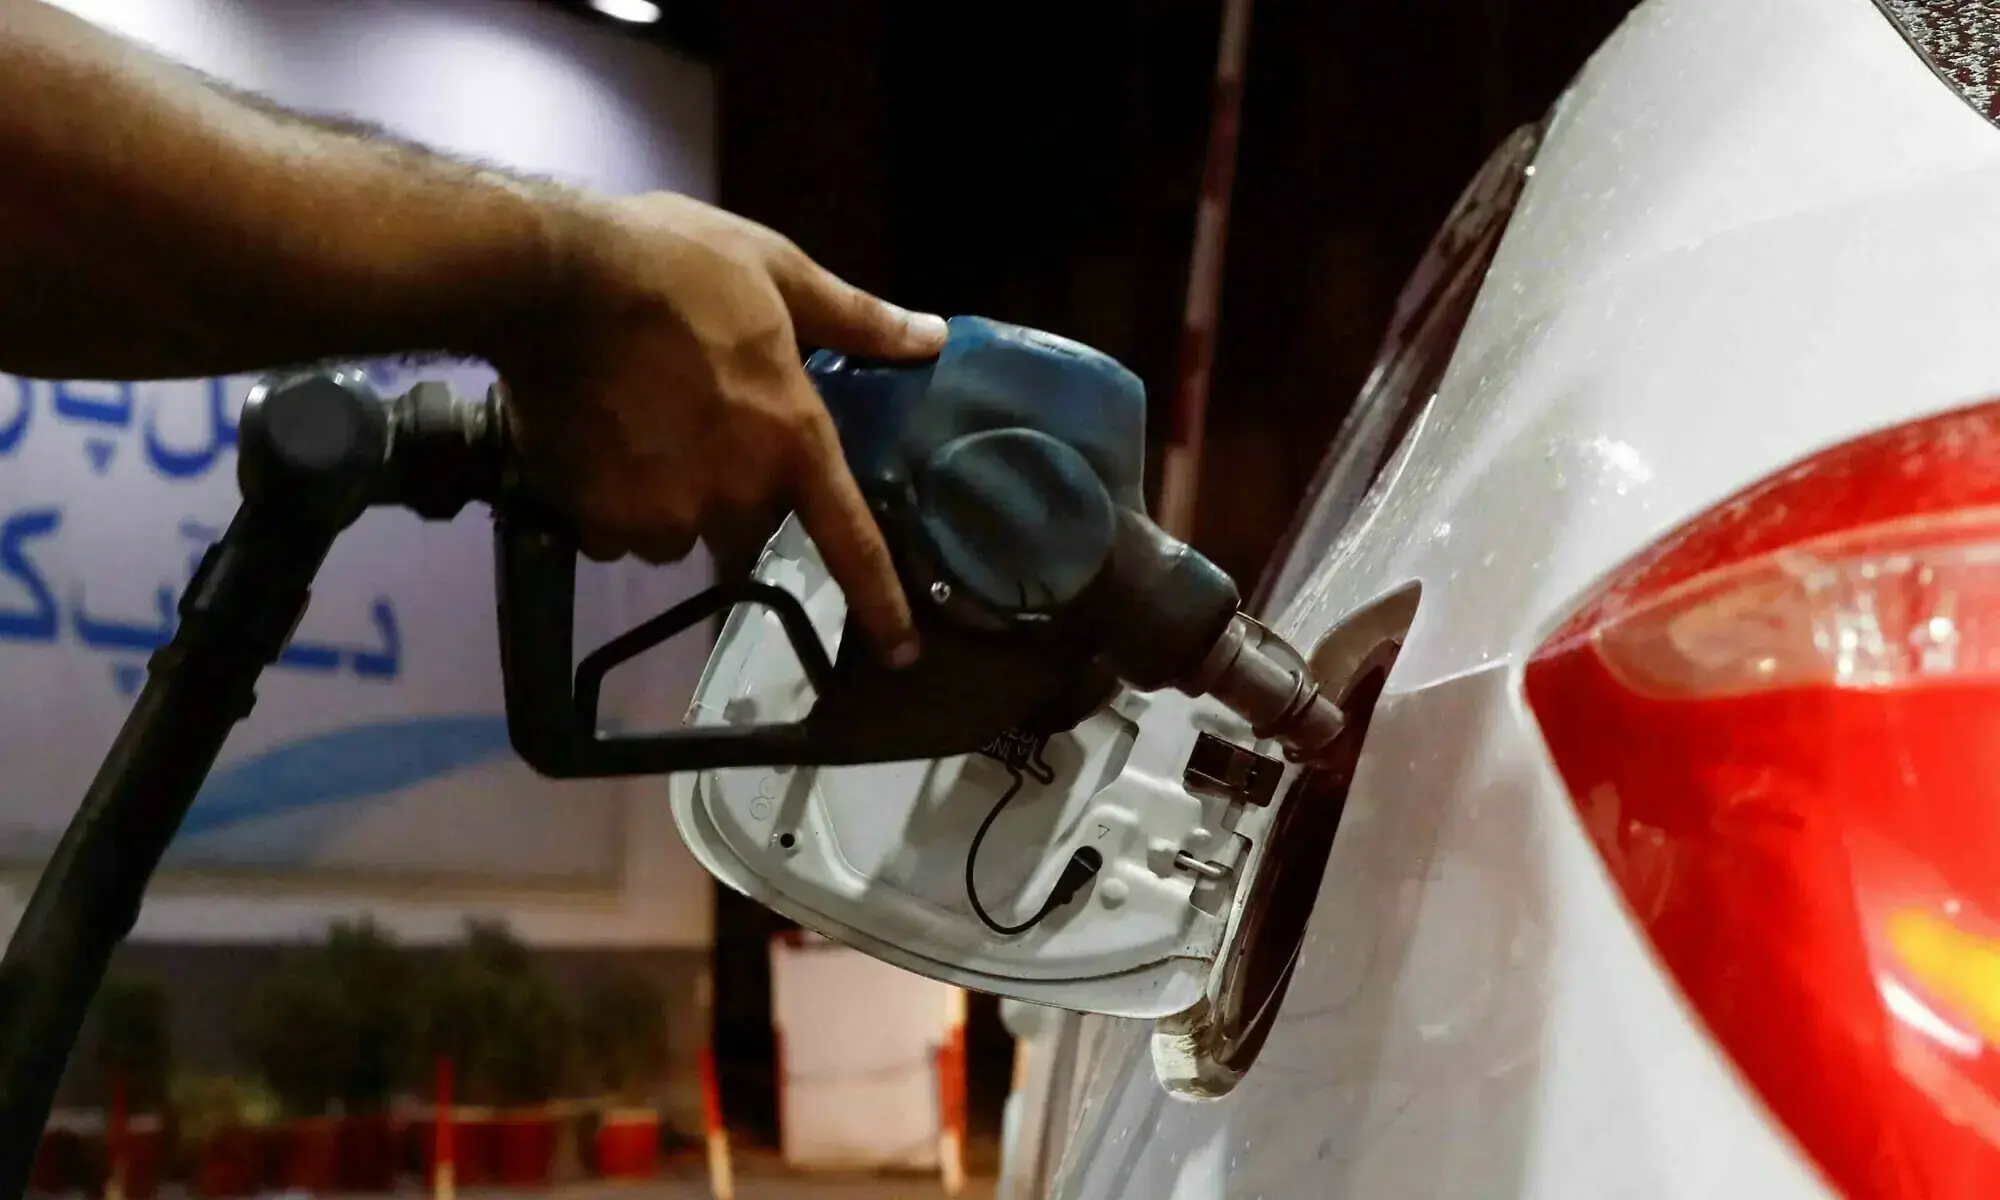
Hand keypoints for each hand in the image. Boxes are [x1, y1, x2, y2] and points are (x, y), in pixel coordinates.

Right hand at [493, 192, 945, 666]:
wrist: (555, 277)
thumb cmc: (676, 263)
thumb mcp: (779, 270)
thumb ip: (857, 317)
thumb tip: (932, 338)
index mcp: (793, 440)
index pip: (849, 541)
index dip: (880, 603)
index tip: (900, 654)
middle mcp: (737, 493)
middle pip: (745, 527)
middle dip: (727, 490)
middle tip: (693, 422)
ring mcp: (667, 514)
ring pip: (675, 532)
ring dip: (664, 498)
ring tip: (634, 426)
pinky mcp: (599, 520)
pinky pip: (612, 533)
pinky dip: (606, 503)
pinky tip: (592, 444)